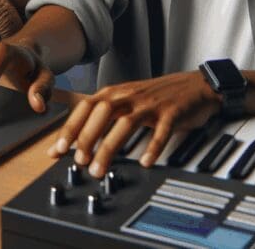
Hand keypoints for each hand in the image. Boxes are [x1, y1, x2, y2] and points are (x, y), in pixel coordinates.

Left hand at [49, 72, 223, 177]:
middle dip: (87, 137)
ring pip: (126, 124)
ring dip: (110, 147)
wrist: (196, 85)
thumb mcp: (126, 100)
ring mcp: (151, 104)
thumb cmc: (156, 96)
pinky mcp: (172, 113)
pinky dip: (152, 147)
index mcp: (116, 93)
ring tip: (100, 169)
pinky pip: (161, 130)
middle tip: (79, 161)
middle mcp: (131, 96)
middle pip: (102, 112)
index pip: (86, 107)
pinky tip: (145, 162)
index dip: (70, 128)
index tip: (58, 149)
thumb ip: (102, 118)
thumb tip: (75, 142)